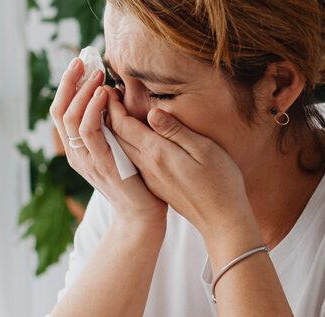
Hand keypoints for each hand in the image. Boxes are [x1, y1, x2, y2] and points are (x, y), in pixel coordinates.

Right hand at [49, 59, 166, 229]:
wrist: (141, 216)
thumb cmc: (135, 181)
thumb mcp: (119, 149)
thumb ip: (111, 128)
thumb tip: (112, 97)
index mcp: (77, 150)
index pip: (61, 111)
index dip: (66, 86)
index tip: (78, 63)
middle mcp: (76, 155)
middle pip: (59, 112)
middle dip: (69, 83)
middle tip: (83, 60)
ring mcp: (87, 161)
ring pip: (71, 119)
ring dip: (83, 93)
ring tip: (97, 74)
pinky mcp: (102, 165)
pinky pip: (91, 133)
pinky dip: (94, 110)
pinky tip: (103, 95)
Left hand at [107, 104, 262, 259]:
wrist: (221, 220)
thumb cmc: (221, 182)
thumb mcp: (204, 150)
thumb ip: (176, 131)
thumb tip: (153, 112)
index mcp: (157, 154)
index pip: (124, 126)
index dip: (113, 105)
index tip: (108, 87)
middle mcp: (147, 166)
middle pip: (117, 137)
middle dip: (107, 115)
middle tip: (103, 94)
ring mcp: (149, 177)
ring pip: (122, 150)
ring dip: (113, 130)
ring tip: (111, 110)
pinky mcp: (155, 185)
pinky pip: (131, 160)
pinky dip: (123, 144)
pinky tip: (129, 136)